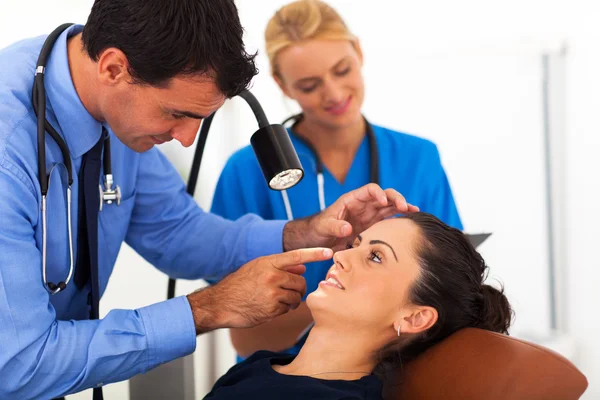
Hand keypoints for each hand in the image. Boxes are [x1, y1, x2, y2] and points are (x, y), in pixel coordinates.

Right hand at [187, 247, 332, 332]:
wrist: (221, 303)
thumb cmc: (239, 285)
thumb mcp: (257, 268)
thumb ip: (279, 266)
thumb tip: (302, 266)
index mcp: (268, 262)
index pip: (297, 255)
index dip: (315, 254)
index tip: (330, 252)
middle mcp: (272, 276)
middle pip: (300, 282)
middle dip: (297, 288)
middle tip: (287, 291)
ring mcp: (272, 293)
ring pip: (296, 297)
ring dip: (291, 301)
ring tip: (276, 300)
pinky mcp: (272, 309)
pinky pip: (288, 309)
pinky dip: (282, 310)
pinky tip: (269, 307)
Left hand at [283, 184, 418, 250]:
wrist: (319, 239)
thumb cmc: (319, 228)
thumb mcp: (324, 226)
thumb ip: (335, 226)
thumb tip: (348, 229)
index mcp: (352, 200)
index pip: (369, 190)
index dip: (378, 193)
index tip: (383, 201)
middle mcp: (364, 204)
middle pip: (384, 195)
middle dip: (395, 198)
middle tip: (404, 207)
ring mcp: (370, 214)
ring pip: (390, 206)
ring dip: (402, 206)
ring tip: (414, 211)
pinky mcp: (374, 225)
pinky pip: (389, 218)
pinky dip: (400, 217)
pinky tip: (411, 218)